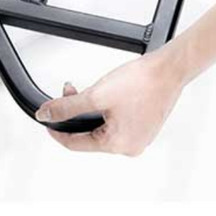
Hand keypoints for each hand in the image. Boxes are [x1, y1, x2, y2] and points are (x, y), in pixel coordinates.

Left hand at [35, 44, 186, 155]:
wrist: (168, 69)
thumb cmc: (142, 83)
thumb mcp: (95, 96)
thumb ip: (67, 108)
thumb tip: (46, 115)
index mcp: (119, 145)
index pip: (76, 144)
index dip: (57, 131)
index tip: (47, 120)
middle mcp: (130, 146)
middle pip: (88, 134)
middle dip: (74, 113)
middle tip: (68, 92)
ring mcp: (138, 136)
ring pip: (101, 127)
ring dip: (88, 109)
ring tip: (86, 89)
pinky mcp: (143, 125)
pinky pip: (114, 122)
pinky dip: (103, 109)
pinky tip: (102, 94)